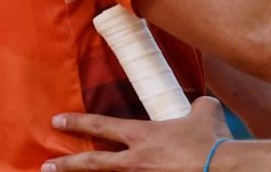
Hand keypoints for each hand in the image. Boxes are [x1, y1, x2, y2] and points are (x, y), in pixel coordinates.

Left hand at [43, 97, 231, 171]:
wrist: (224, 167)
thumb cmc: (212, 138)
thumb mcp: (204, 110)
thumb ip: (194, 105)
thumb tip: (198, 105)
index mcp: (143, 135)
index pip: (102, 125)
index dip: (78, 122)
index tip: (57, 121)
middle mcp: (136, 160)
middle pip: (93, 162)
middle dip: (67, 164)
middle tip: (46, 166)